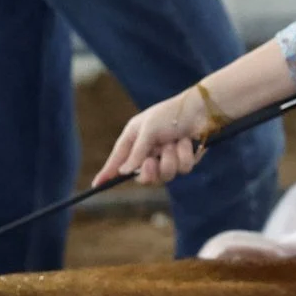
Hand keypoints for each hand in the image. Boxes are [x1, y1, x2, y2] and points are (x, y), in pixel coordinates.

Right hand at [96, 88, 215, 187]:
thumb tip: (124, 171)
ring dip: (170, 159)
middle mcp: (149, 151)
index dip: (108, 173)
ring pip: (165, 175)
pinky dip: (185, 155)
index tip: (97, 185)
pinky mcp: (183, 161)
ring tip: (174, 142)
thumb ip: (136, 152)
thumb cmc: (170, 114)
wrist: (199, 110)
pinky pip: (182, 169)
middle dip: (148, 171)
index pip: (118, 160)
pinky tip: (186, 142)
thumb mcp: (148, 130)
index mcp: (134, 139)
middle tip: (151, 161)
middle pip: (143, 177)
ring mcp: (166, 158)